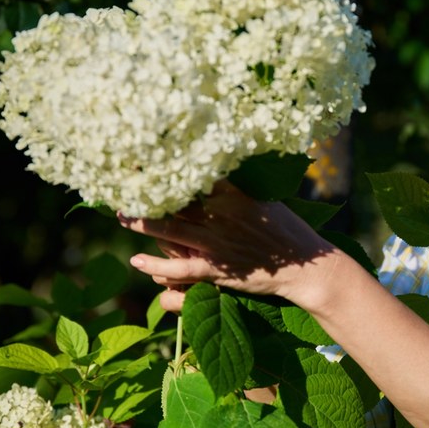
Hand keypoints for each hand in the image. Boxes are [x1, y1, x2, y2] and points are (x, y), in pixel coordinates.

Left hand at [118, 181, 338, 311]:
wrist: (305, 266)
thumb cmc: (287, 228)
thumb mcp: (266, 197)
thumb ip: (238, 185)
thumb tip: (216, 164)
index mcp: (235, 193)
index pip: (194, 175)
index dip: (168, 166)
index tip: (147, 158)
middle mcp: (222, 215)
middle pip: (175, 200)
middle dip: (147, 192)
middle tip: (124, 184)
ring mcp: (218, 243)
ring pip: (170, 230)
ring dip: (142, 223)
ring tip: (123, 216)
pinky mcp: (218, 269)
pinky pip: (179, 269)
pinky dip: (156, 265)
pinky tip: (137, 260)